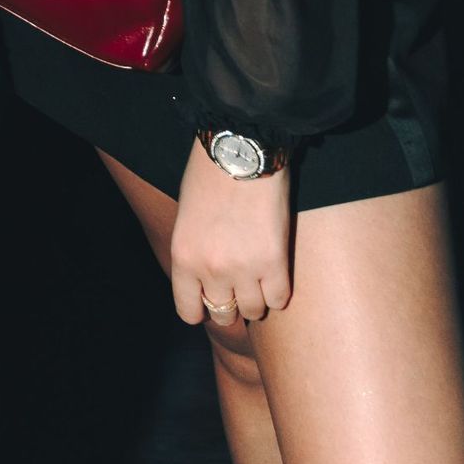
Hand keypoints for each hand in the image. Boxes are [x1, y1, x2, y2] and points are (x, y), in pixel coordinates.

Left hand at [167, 136, 292, 326]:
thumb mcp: (186, 217)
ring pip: (254, 311)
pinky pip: (279, 299)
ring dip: (257, 298)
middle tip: (239, 286)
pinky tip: (276, 273)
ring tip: (259, 278)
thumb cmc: (209, 175)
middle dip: (231, 303)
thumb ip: (193, 252)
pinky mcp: (274, 262)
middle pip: (224, 314)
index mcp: (183, 257)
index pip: (189, 311)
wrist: (240, 149)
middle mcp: (211, 269)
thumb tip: (205, 279)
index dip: (201, 307)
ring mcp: (244, 269)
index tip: (211, 298)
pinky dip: (279, 291)